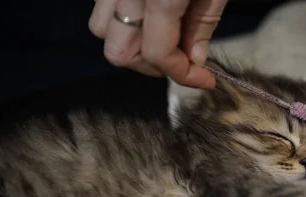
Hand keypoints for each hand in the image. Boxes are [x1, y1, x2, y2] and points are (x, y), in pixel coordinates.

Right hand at [89, 0, 226, 89]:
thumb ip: (202, 25)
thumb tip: (195, 61)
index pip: (158, 54)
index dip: (183, 74)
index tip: (205, 80)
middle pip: (119, 51)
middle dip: (152, 66)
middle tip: (181, 60)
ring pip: (101, 29)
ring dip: (130, 43)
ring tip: (163, 37)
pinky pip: (103, 5)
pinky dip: (123, 18)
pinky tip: (150, 14)